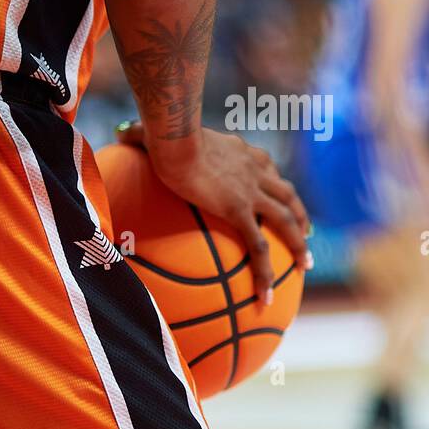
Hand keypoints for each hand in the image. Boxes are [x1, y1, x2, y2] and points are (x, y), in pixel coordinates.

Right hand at [115, 122, 312, 299]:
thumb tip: (120, 132)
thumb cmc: (163, 132)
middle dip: (300, 214)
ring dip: (299, 243)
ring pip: (286, 220)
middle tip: (307, 232)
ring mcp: (251, 191)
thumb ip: (142, 134)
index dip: (274, 183)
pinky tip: (266, 296)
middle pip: (287, 194)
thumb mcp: (157, 132)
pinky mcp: (240, 209)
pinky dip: (266, 272)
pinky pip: (259, 247)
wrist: (176, 138)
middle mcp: (254, 169)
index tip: (279, 195)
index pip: (265, 167)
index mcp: (241, 152)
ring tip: (305, 264)